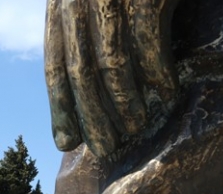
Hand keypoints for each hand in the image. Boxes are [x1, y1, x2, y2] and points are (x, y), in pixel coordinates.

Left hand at [45, 0, 178, 157]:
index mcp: (60, 5)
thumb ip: (83, 33)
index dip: (60, 108)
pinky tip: (168, 92)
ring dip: (125, 102)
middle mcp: (78, 0)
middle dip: (93, 116)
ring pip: (112, 62)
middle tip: (106, 149)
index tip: (66, 143)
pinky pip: (148, 39)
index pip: (54, 66)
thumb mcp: (92, 0)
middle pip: (81, 72)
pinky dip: (157, 71)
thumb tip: (85, 90)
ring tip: (139, 127)